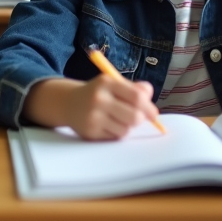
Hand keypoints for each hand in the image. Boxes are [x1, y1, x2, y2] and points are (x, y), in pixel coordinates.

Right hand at [27, 75, 158, 140]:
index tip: (154, 114)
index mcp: (107, 82)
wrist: (68, 103)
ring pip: (125, 130)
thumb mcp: (113, 84)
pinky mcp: (90, 132)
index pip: (136, 97)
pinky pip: (114, 138)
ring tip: (118, 120)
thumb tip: (149, 94)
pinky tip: (108, 125)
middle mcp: (98, 98)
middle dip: (140, 119)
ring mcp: (93, 116)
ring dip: (127, 127)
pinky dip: (116, 133)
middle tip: (137, 118)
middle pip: (134, 117)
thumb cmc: (98, 93)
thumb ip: (133, 88)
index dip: (149, 107)